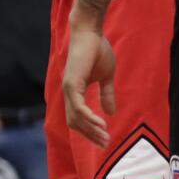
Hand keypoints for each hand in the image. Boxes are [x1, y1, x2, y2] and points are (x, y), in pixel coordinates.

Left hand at [61, 19, 115, 147]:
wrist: (90, 34)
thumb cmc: (97, 51)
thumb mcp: (106, 77)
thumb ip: (106, 94)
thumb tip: (110, 112)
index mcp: (74, 92)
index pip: (78, 119)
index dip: (89, 131)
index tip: (104, 140)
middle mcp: (68, 92)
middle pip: (75, 123)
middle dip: (90, 136)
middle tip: (106, 145)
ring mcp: (69, 88)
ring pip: (76, 117)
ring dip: (91, 130)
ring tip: (105, 138)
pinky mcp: (72, 82)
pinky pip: (78, 106)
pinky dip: (88, 117)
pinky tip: (100, 124)